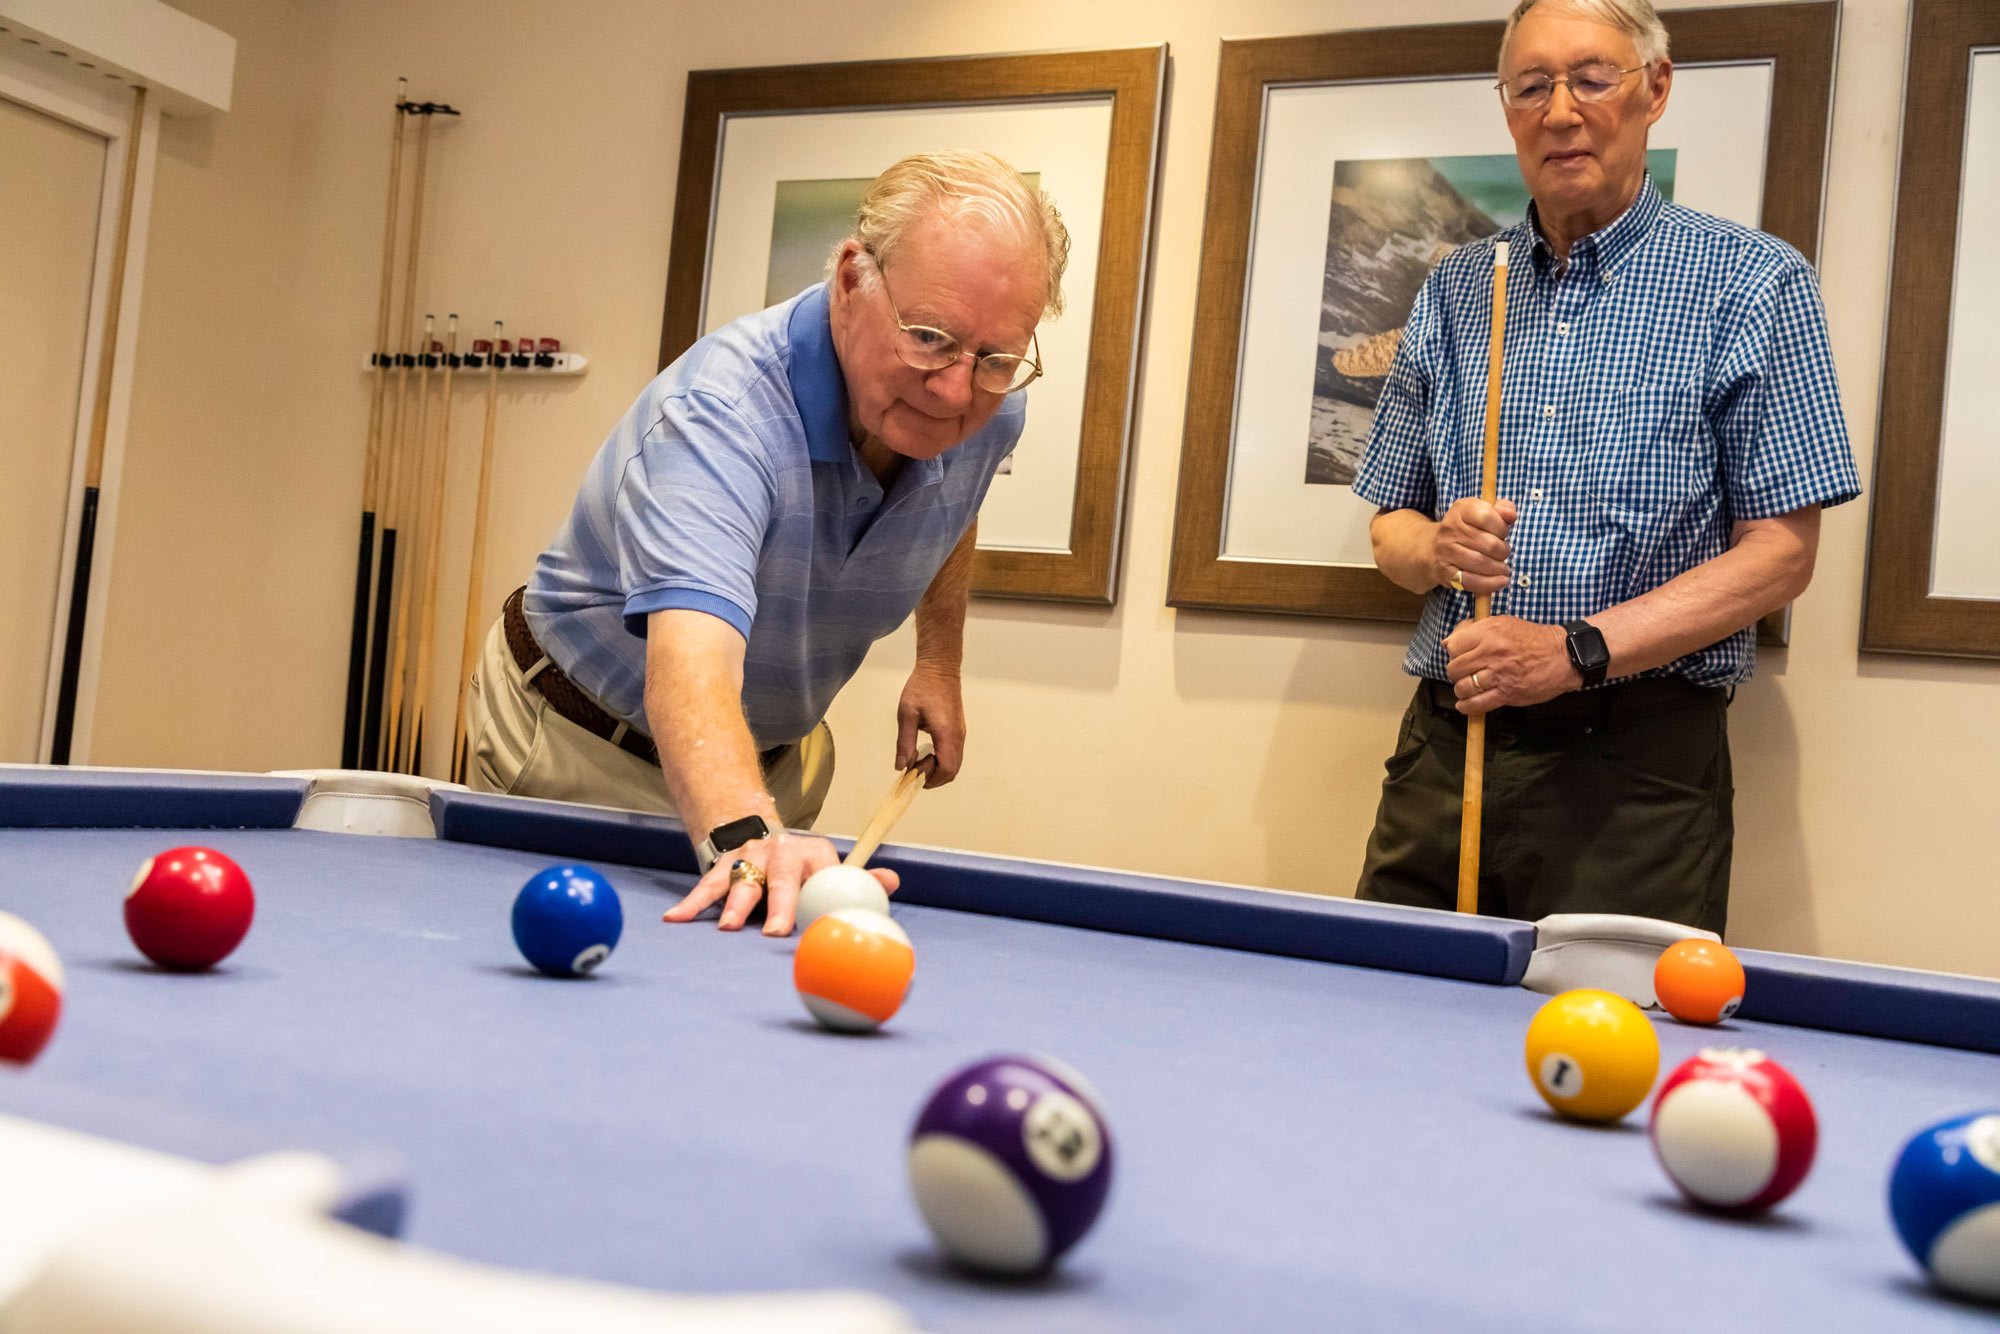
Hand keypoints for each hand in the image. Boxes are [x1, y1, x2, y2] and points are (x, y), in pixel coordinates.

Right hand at [660, 831, 900, 935]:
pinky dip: (691, 903)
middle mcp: (780, 852)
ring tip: (729, 929)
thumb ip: (861, 880)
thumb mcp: (832, 867)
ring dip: (734, 905)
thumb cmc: (804, 867)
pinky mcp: (724, 866)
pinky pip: (706, 885)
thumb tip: (892, 883)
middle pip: (781, 879)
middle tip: (775, 932)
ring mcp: (749, 857)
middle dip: (778, 906)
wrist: (760, 832)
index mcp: (814, 853)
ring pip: (741, 881)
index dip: (820, 895)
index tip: (820, 921)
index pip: (821, 873)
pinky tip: (674, 919)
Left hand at [896, 662, 963, 787]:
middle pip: (952, 771)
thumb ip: (904, 743)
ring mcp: (961, 734)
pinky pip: (955, 754)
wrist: (940, 669)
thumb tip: (902, 766)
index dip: (930, 779)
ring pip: (955, 764)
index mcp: (946, 734)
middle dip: (933, 778)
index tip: (913, 773)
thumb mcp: (907, 715)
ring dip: (937, 769)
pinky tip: (927, 751)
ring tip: (919, 759)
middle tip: (914, 768)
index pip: (946, 769)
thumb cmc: (922, 688)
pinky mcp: (959, 730)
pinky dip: (942, 760)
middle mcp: (958, 737)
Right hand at [1433, 498, 1517, 594]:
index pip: (1487, 516)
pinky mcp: (1444, 572)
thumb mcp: (1483, 512)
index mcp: (1461, 510)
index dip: (1501, 527)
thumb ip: (1503, 508)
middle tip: (1503, 553)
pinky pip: (1471, 581)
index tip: (1502, 533)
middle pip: (1489, 544)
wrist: (1432, 548)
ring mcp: (1445, 551)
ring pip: (1481, 563)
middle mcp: (1449, 529)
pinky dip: (1489, 584)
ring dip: (1499, 568)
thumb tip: (1511, 515)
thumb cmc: (1467, 529)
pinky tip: (1499, 581)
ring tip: (1502, 568)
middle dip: (1503, 551)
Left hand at [1443, 616, 1575, 714]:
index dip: (1453, 652)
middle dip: (1456, 672)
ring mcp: (1499, 674)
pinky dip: (1467, 707)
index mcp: (1489, 632)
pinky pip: (1476, 705)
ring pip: (1463, 687)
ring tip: (1468, 688)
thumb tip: (1447, 641)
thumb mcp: (1503, 623)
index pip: (1453, 645)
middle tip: (1465, 673)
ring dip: (1461, 690)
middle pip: (1454, 668)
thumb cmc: (1533, 638)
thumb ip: (1474, 629)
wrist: (1563, 655)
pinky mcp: (1507, 694)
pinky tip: (1466, 704)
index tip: (1460, 655)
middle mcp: (1491, 652)